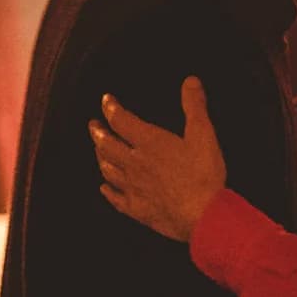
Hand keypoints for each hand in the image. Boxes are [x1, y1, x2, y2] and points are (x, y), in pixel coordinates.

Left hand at [89, 79, 226, 240]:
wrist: (201, 215)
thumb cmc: (203, 174)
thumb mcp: (203, 134)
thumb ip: (194, 106)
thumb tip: (190, 81)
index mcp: (149, 142)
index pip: (121, 120)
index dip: (111, 108)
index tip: (106, 101)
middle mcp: (134, 163)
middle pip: (106, 144)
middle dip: (98, 132)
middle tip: (92, 125)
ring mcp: (132, 187)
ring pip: (107, 169)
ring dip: (100, 157)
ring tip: (97, 150)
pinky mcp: (136, 209)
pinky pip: (114, 198)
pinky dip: (107, 190)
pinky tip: (104, 188)